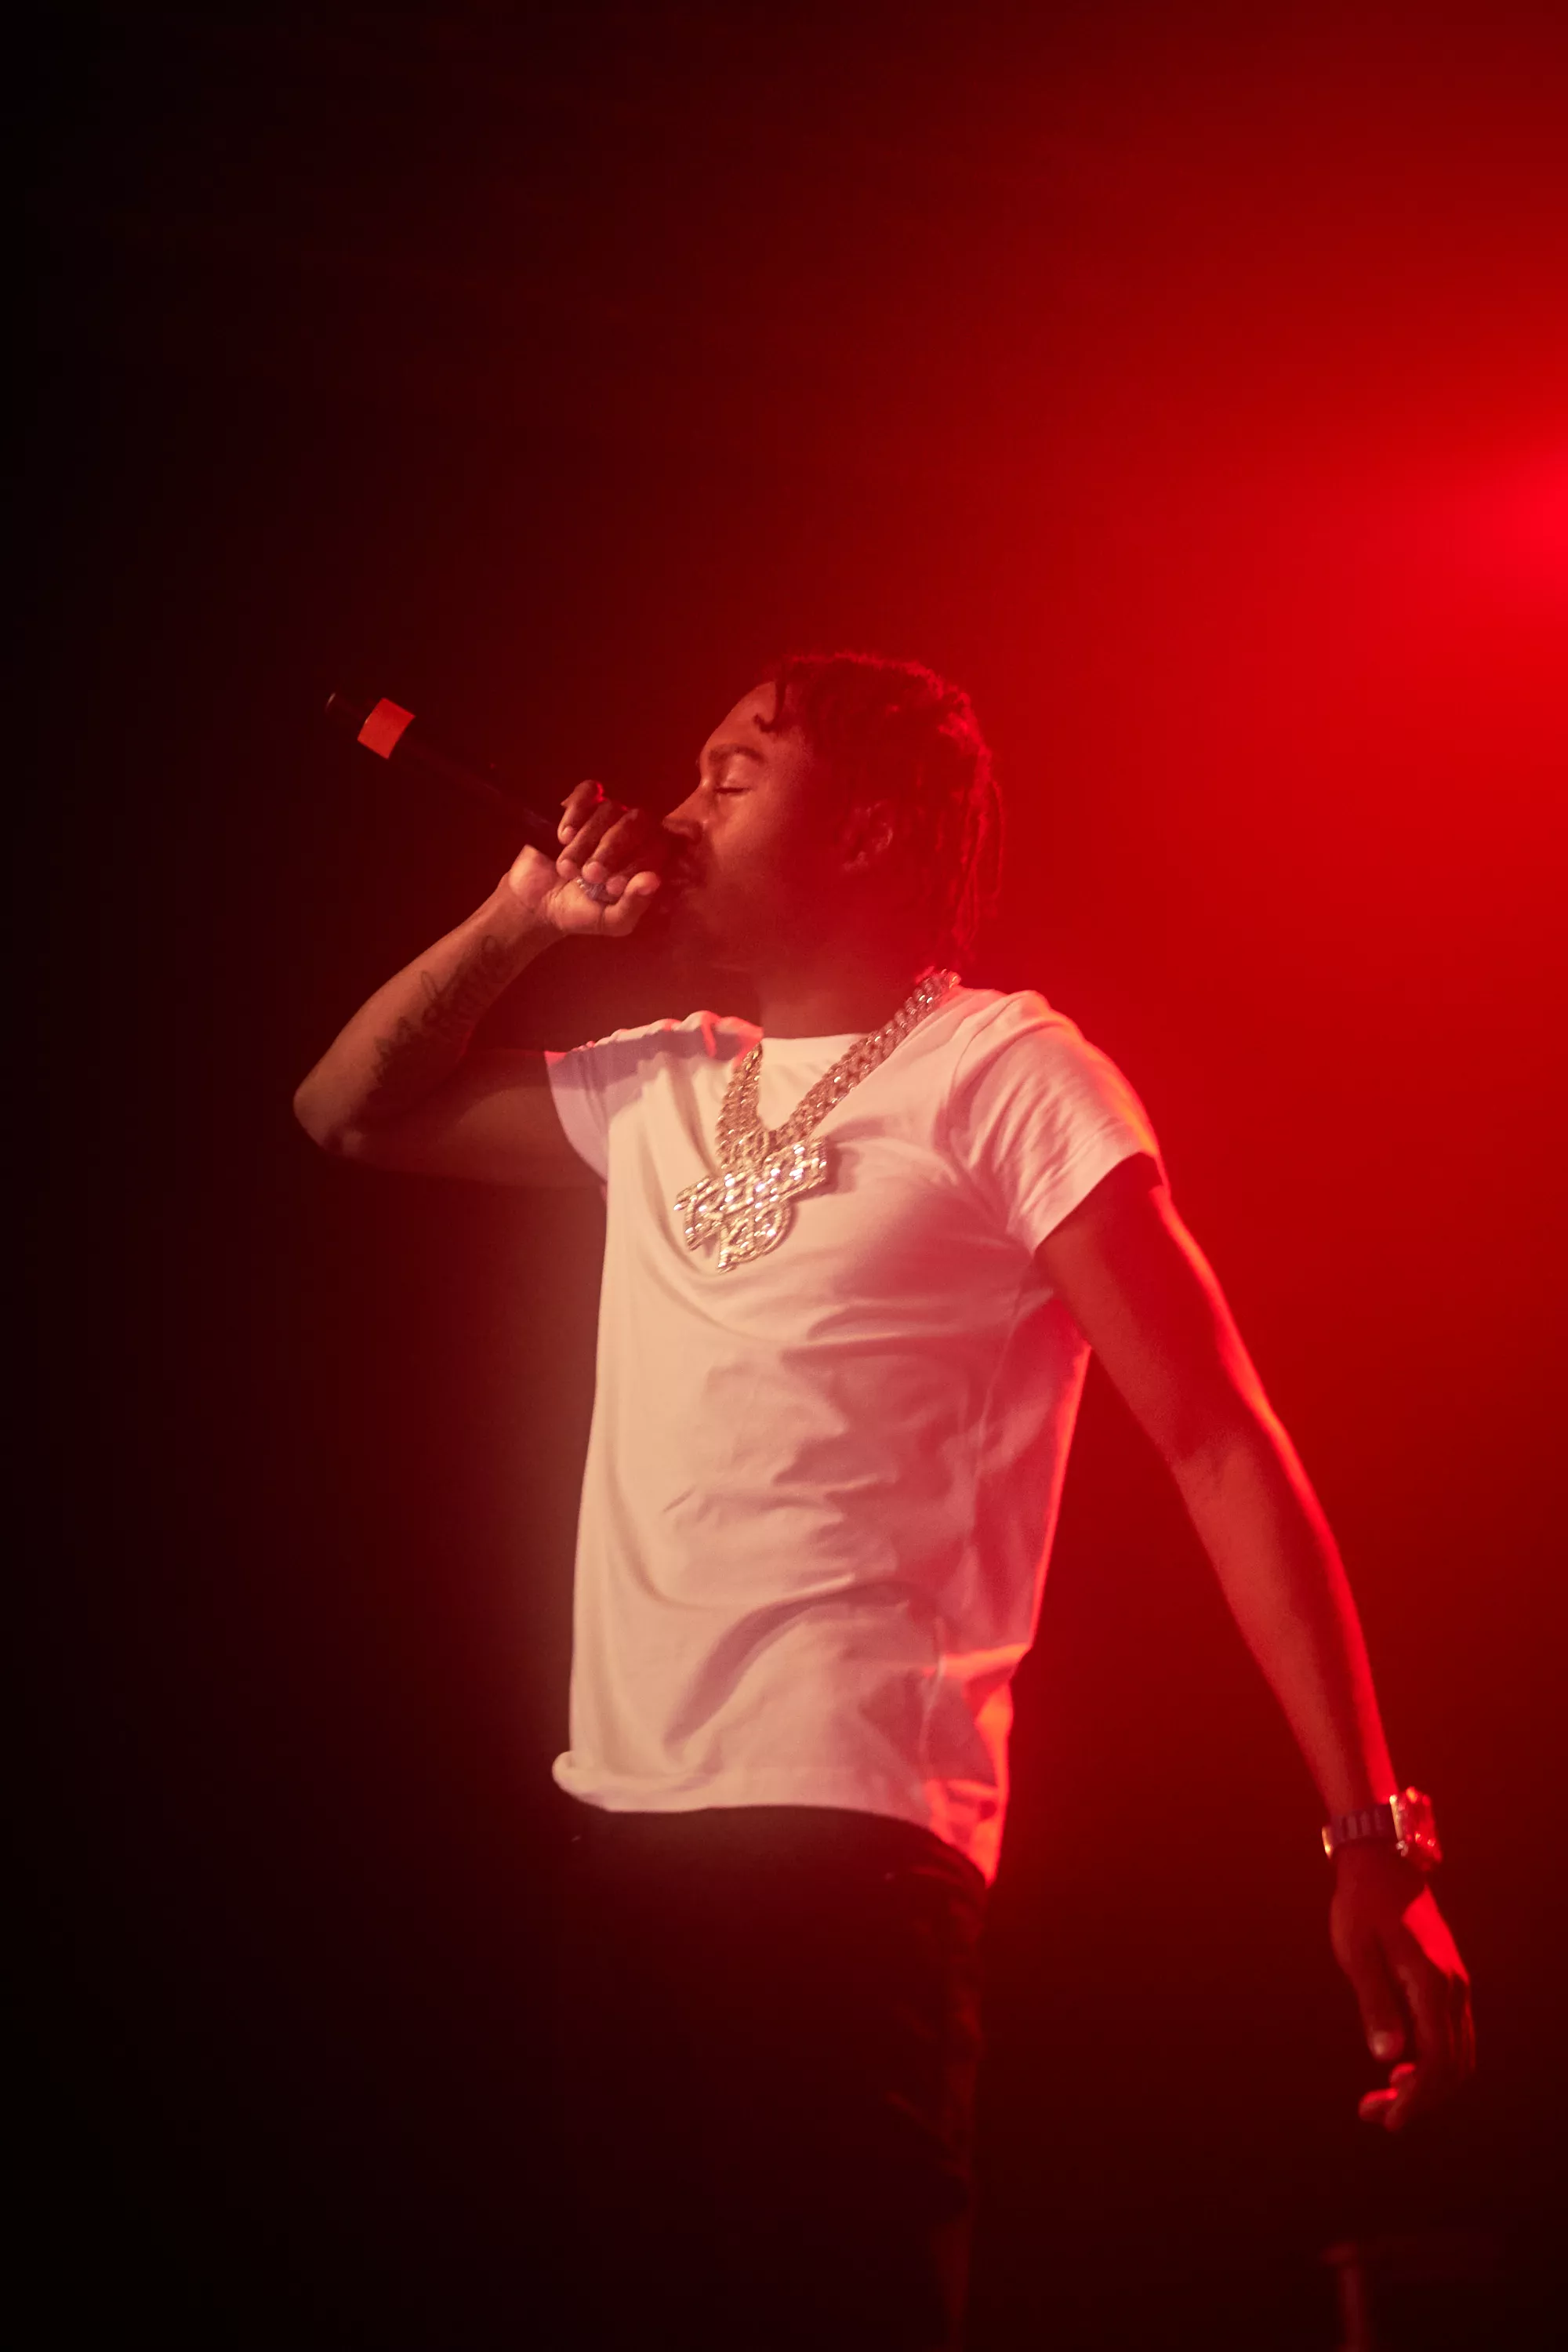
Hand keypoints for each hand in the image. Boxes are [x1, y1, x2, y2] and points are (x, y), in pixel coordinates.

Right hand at [503, 780, 664, 936]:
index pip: (658, 846)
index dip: (636, 864)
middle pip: (637, 820)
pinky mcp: (579, 805)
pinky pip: (588, 791)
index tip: (609, 888)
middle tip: (590, 874)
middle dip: (612, 848)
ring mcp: (606, 817)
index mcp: (646, 859)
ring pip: (609, 808)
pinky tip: (563, 837)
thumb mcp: (610, 922)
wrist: (537, 903)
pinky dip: (575, 812)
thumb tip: (654, 880)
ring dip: (585, 841)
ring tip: (567, 868)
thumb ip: (634, 905)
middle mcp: (632, 834)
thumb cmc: (581, 912)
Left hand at [1329, 1844, 1474, 2129]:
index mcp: (1432, 1986)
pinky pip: (1453, 2036)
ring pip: (1457, 2055)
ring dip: (1426, 2085)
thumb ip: (1374, 2005)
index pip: (1437, 2062)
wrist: (1382, 1866)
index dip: (1415, 2099)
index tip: (1386, 2120)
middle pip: (1452, 2067)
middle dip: (1418, 2100)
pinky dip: (1433, 2062)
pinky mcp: (1449, 1982)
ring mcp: (1456, 1986)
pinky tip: (1400, 2066)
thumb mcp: (1356, 1954)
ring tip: (1384, 2097)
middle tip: (1375, 2113)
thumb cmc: (1362, 1907)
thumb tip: (1387, 2059)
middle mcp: (1453, 1990)